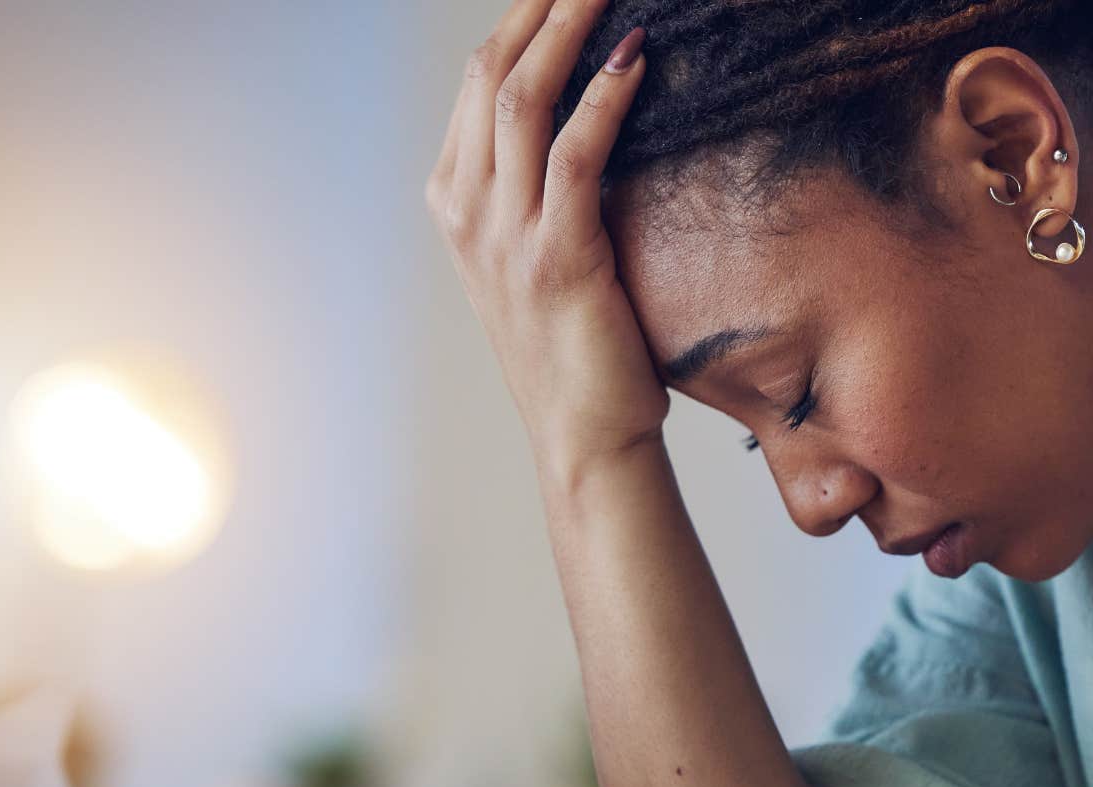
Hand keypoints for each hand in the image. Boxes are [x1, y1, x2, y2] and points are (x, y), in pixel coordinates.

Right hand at [424, 0, 665, 471]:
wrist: (582, 437)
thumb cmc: (576, 352)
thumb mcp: (536, 260)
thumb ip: (539, 194)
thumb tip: (587, 123)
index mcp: (454, 206)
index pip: (477, 86)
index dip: (520, 22)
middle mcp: (467, 213)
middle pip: (491, 73)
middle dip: (540, 6)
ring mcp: (504, 236)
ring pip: (524, 99)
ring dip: (571, 28)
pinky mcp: (557, 258)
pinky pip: (576, 154)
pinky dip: (607, 96)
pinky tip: (638, 57)